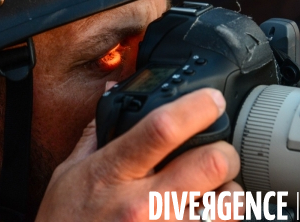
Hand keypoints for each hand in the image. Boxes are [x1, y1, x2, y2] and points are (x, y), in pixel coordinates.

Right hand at [35, 88, 241, 220]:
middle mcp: (142, 204)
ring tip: (216, 192)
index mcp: (114, 172)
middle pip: (210, 164)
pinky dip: (218, 219)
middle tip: (218, 152)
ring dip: (229, 194)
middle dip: (224, 152)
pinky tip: (203, 215)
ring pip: (227, 205)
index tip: (211, 100)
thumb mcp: (71, 171)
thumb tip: (114, 91)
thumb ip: (98, 130)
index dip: (195, 108)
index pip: (162, 129)